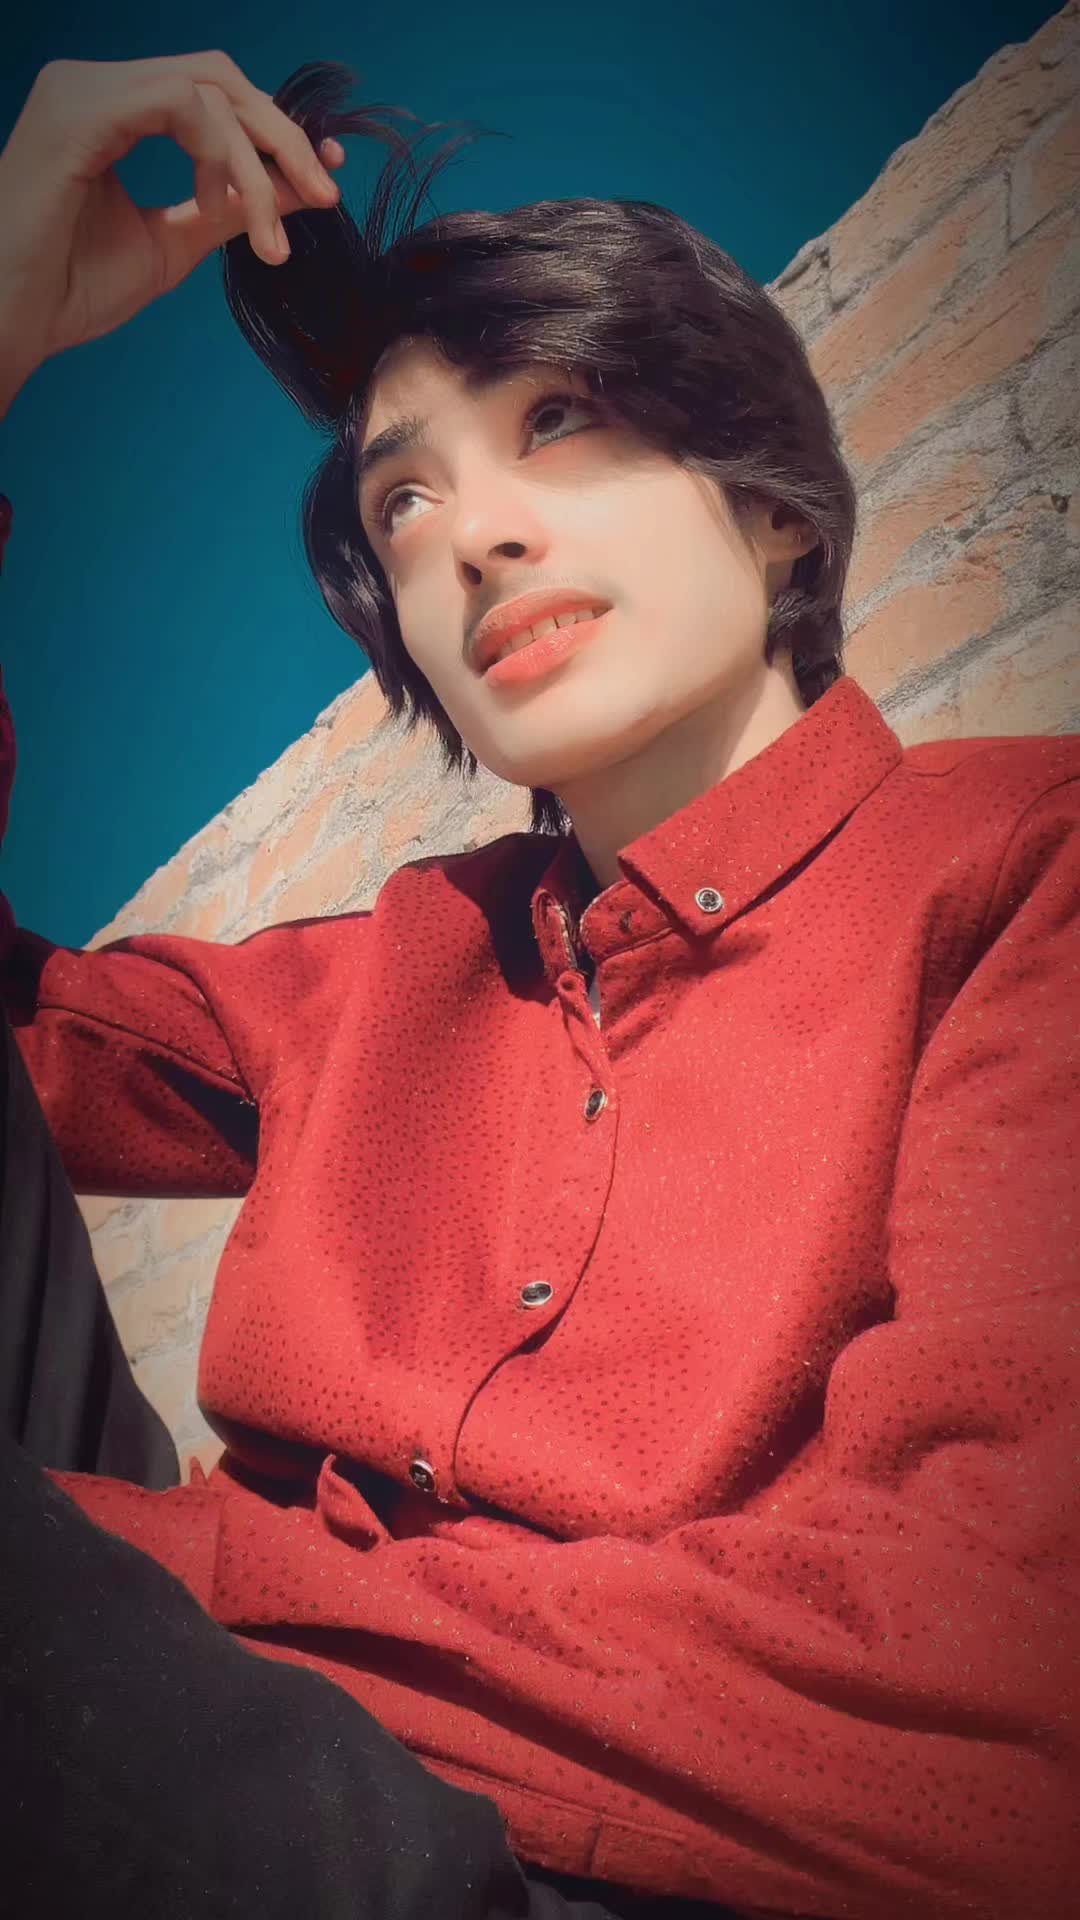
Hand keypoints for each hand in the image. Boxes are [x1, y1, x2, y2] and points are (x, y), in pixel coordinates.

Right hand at [0, 52, 345, 411]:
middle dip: (283, 136)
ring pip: (209, 89)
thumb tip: (300, 189)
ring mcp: (84, 90)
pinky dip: (220, 152)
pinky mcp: (81, 109)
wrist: (13, 318)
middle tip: (325, 194)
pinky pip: (181, 103)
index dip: (277, 129)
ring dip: (258, 159)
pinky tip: (221, 203)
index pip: (214, 94)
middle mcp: (97, 85)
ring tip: (268, 230)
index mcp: (114, 110)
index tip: (326, 177)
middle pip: (220, 78)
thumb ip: (231, 208)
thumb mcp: (174, 242)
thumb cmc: (72, 288)